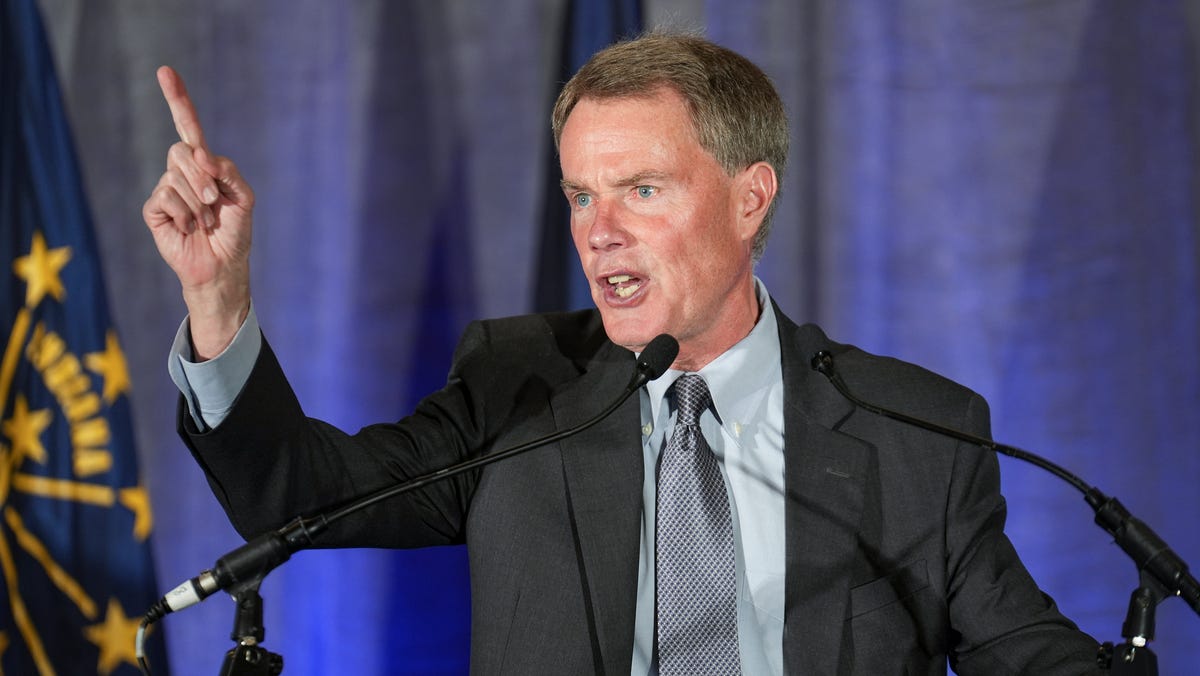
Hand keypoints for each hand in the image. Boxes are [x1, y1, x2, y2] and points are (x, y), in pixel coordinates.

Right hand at [143, 66, 253, 358]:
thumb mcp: (244, 199)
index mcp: (205, 166)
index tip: (165, 71)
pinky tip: (189, 228)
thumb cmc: (235, 234)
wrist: (222, 267)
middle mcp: (183, 173)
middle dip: (202, 175)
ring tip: (205, 221)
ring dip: (197, 200)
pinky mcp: (154, 210)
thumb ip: (230, 172)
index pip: (188, 127)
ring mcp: (166, 190)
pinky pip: (164, 197)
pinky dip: (183, 214)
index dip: (178, 100)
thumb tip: (204, 157)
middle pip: (182, 150)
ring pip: (175, 174)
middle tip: (214, 201)